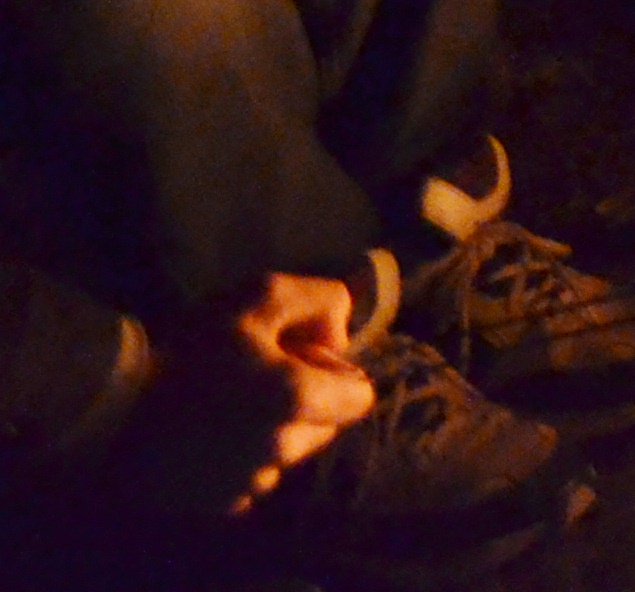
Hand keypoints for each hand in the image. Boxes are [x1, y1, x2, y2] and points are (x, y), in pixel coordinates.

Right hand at [126, 271, 371, 514]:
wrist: (108, 410)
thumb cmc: (187, 348)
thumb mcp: (258, 296)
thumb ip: (320, 300)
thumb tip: (340, 331)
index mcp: (298, 399)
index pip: (359, 397)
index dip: (335, 372)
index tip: (299, 360)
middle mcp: (282, 450)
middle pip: (324, 428)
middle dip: (307, 404)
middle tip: (258, 380)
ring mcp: (250, 484)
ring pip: (288, 457)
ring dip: (272, 435)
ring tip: (226, 409)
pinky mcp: (218, 505)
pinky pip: (251, 484)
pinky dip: (239, 464)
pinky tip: (208, 440)